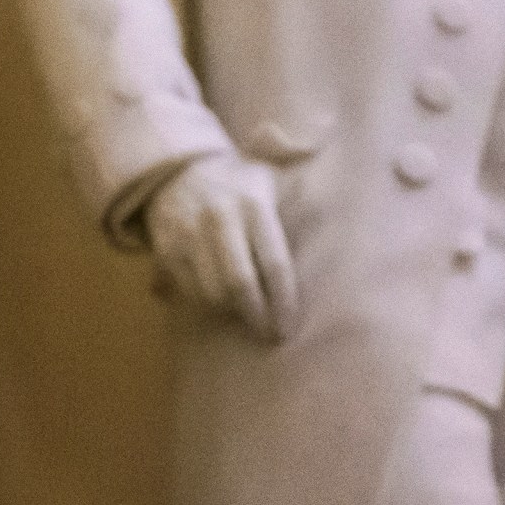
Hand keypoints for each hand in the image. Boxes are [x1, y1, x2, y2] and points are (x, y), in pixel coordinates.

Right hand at [144, 152, 299, 342]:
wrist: (175, 168)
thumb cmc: (238, 183)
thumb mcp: (270, 182)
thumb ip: (299, 205)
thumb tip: (337, 230)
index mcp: (254, 206)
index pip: (274, 264)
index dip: (283, 301)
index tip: (289, 327)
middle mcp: (220, 221)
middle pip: (241, 284)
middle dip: (258, 316)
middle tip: (271, 335)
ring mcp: (189, 235)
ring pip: (213, 292)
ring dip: (232, 313)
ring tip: (249, 318)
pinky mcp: (167, 248)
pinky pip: (189, 290)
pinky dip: (207, 304)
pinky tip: (221, 304)